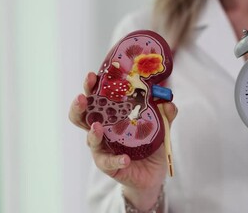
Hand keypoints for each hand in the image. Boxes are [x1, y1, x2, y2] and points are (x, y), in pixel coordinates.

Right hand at [68, 72, 177, 209]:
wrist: (153, 173)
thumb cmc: (150, 144)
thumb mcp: (161, 126)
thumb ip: (166, 114)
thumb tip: (168, 102)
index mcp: (111, 115)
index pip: (96, 97)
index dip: (91, 86)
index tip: (93, 75)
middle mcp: (102, 130)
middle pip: (81, 116)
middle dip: (79, 106)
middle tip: (83, 98)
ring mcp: (102, 148)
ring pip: (90, 139)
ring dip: (92, 132)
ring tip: (97, 127)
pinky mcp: (108, 166)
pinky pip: (108, 163)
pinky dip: (116, 160)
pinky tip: (125, 159)